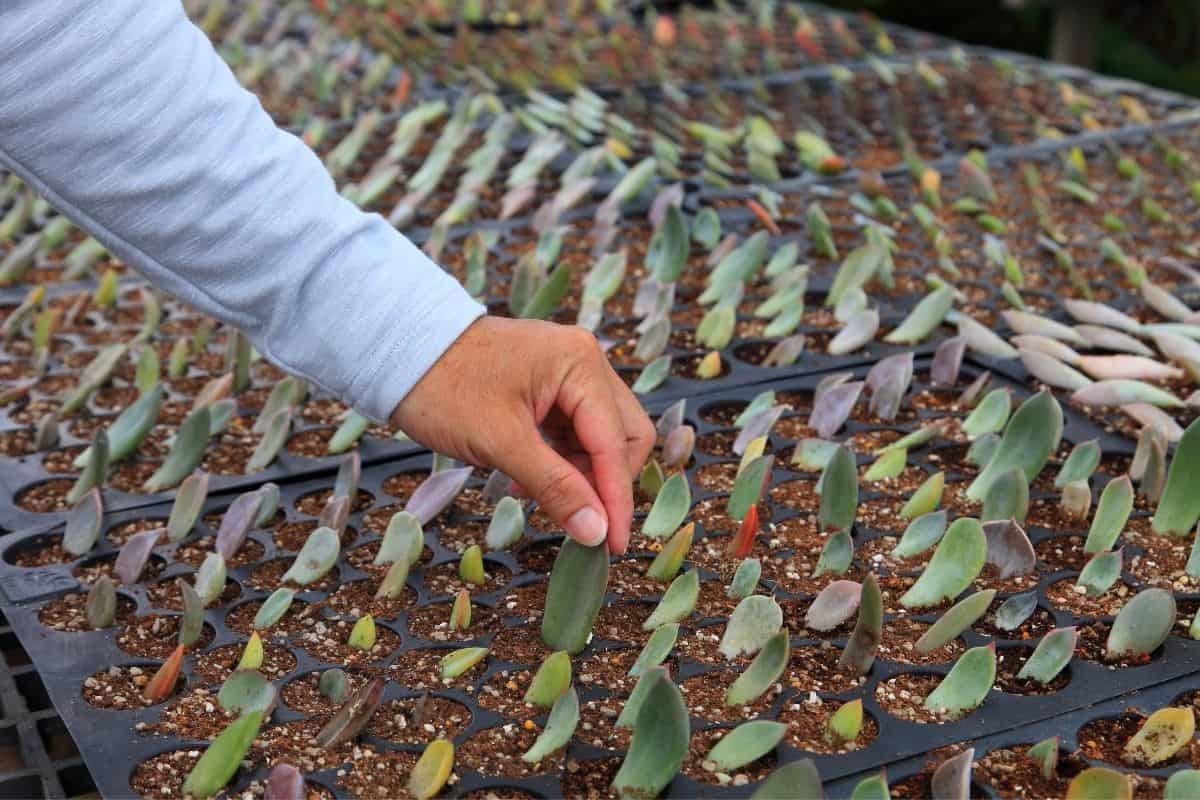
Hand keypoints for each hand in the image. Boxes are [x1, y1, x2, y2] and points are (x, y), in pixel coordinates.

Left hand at [391, 316, 655, 553]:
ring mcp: (567, 371)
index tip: (613, 546)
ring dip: (578, 474)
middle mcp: (585, 361)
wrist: (397, 350)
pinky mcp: (549, 385)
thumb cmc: (444, 388)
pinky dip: (559, 461)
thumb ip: (555, 487)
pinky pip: (573, 431)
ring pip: (599, 437)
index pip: (616, 444)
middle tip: (577, 521)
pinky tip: (525, 480)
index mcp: (580, 364)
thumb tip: (597, 532)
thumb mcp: (501, 443)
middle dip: (603, 483)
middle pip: (623, 436)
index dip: (616, 499)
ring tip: (533, 495)